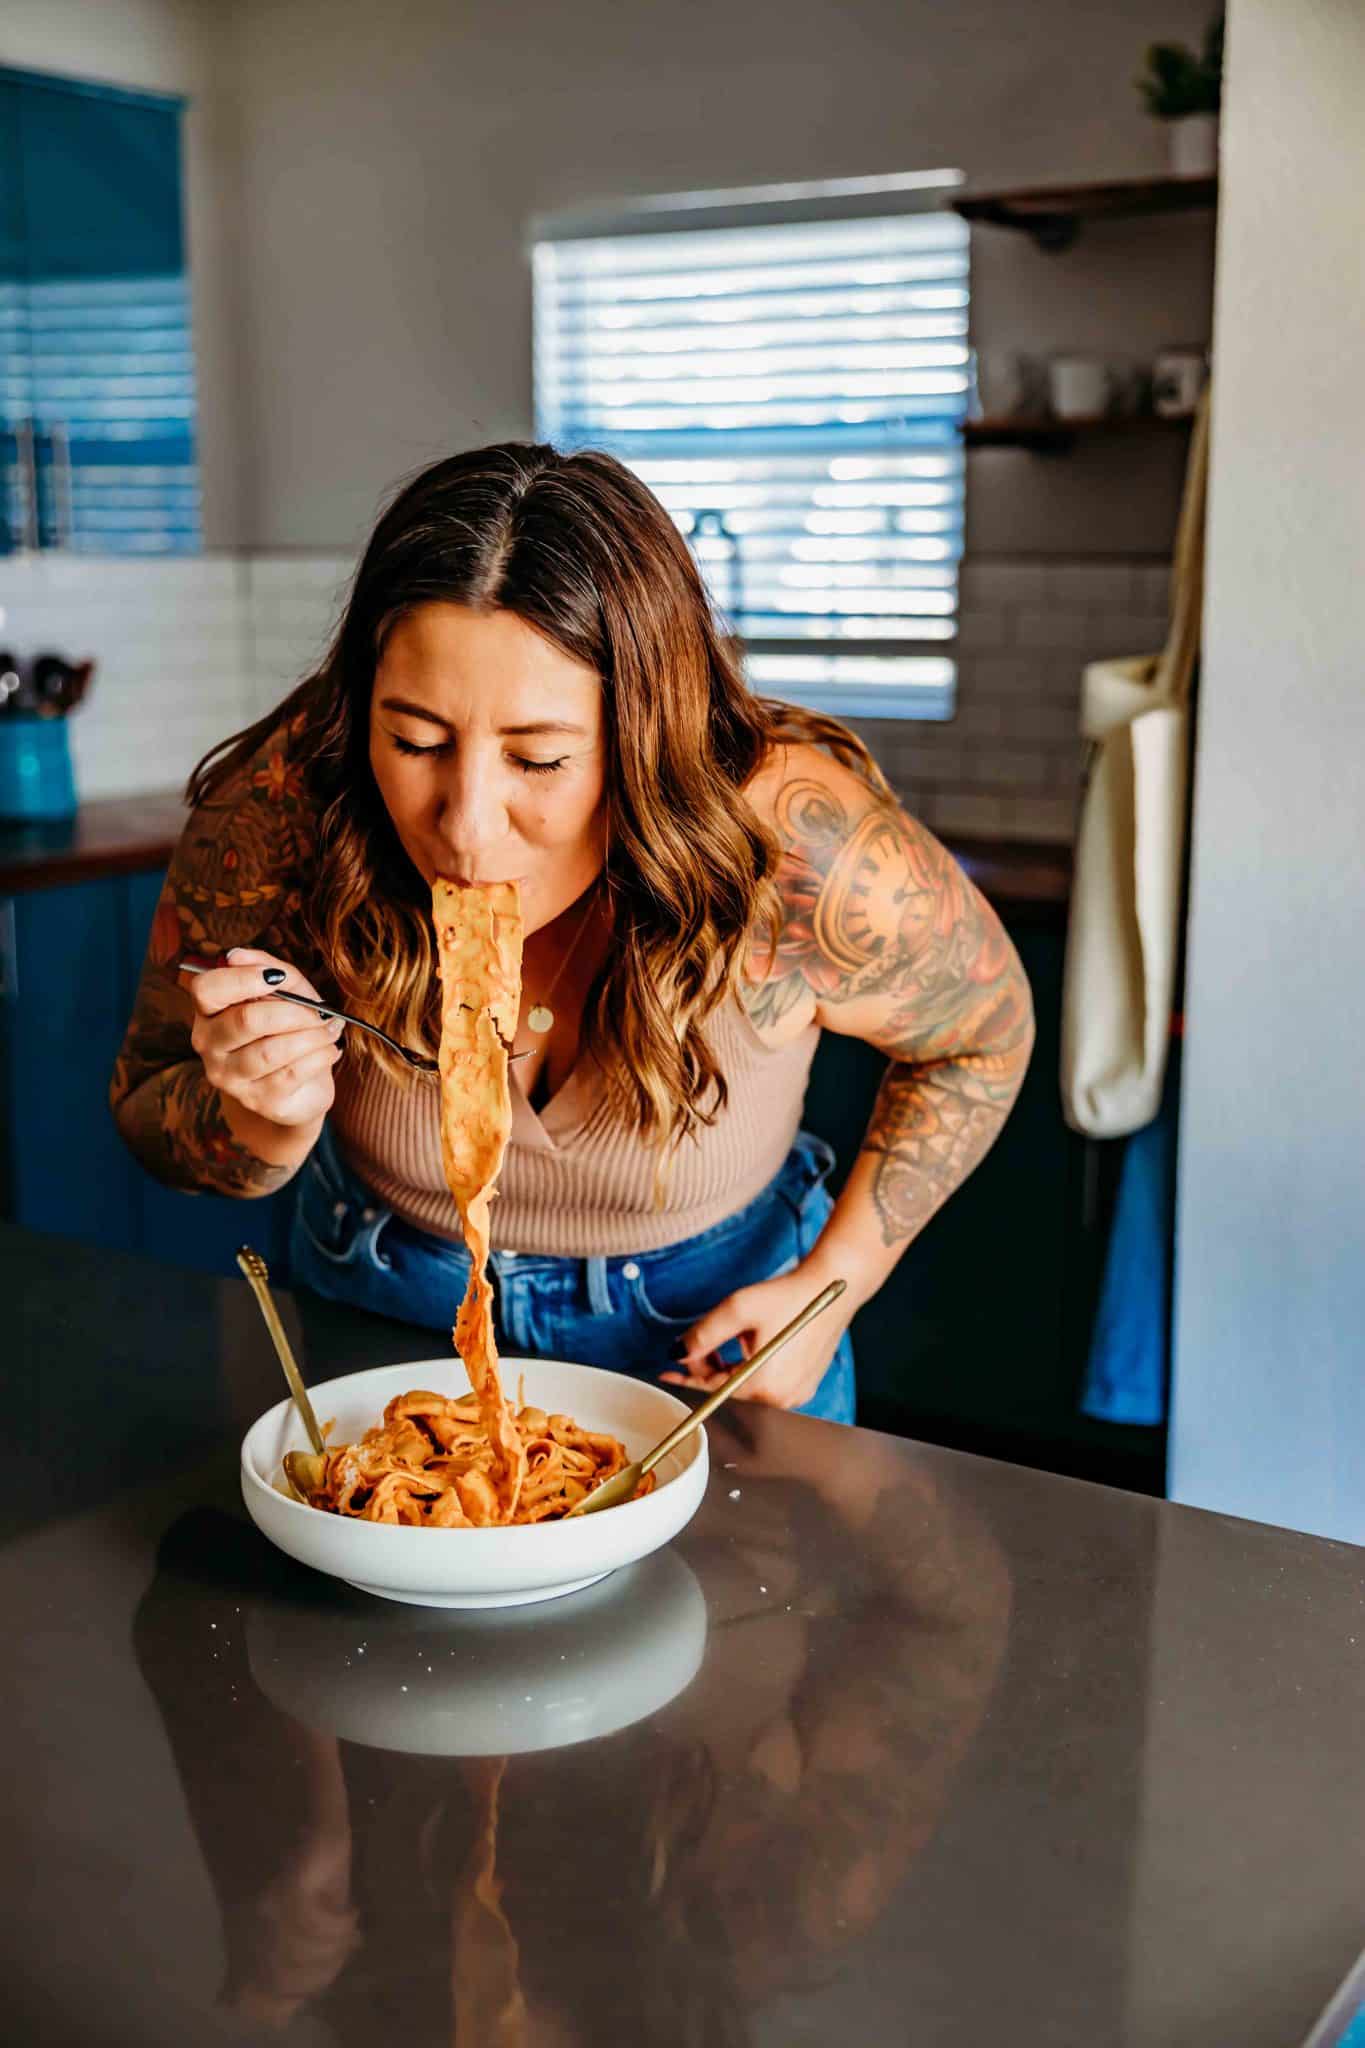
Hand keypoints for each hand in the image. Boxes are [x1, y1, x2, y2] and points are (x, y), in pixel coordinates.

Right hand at [183, 946, 343, 1133]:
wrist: (299, 1087)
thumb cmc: (289, 1030)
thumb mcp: (286, 992)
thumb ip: (267, 969)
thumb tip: (237, 954)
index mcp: (208, 1012)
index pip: (206, 989)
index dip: (242, 978)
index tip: (277, 976)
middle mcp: (209, 1045)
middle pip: (246, 1020)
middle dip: (294, 1012)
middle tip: (319, 1013)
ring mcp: (229, 1077)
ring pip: (272, 1050)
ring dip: (312, 1036)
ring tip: (329, 1031)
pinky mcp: (256, 1100)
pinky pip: (291, 1073)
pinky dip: (319, 1056)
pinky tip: (329, 1050)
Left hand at [660, 1261, 852, 1411]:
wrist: (832, 1287)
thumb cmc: (788, 1296)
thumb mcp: (737, 1309)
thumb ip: (703, 1334)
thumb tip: (678, 1352)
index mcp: (764, 1384)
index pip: (712, 1388)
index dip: (686, 1379)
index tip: (666, 1375)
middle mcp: (782, 1397)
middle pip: (730, 1389)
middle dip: (709, 1369)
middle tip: (698, 1345)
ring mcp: (796, 1393)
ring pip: (747, 1387)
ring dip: (730, 1367)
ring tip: (729, 1339)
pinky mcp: (804, 1385)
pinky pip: (767, 1384)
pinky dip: (751, 1369)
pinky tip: (749, 1345)